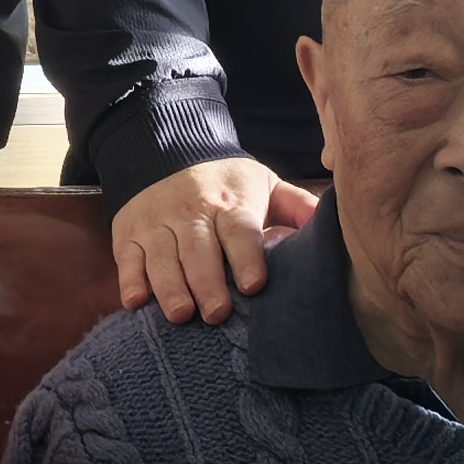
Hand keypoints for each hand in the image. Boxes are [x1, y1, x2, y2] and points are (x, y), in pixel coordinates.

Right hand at [111, 156, 316, 324]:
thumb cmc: (224, 183)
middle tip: (217, 313)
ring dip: (170, 286)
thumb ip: (297, 206)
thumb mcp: (263, 184)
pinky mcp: (129, 235)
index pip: (239, 230)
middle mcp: (191, 212)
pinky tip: (136, 302)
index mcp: (229, 203)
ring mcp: (156, 224)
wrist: (165, 149)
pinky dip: (130, 280)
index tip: (254, 286)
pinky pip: (127, 259)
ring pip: (162, 257)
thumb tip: (336, 224)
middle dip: (207, 282)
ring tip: (181, 314)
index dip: (247, 257)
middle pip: (199, 249)